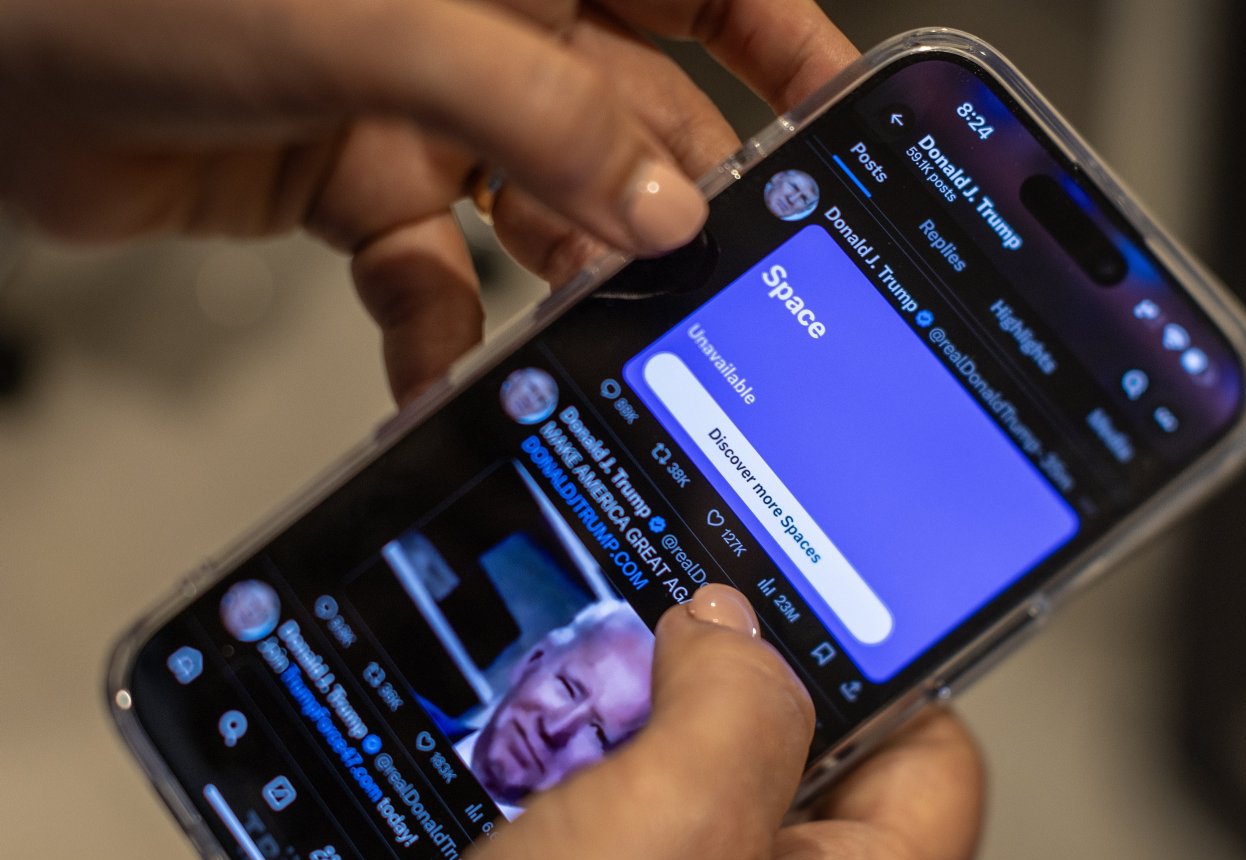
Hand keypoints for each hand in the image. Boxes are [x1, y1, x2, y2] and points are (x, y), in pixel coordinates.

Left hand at [0, 0, 856, 400]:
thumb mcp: (386, 25)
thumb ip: (543, 115)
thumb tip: (669, 210)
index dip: (780, 46)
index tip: (839, 126)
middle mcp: (492, 26)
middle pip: (635, 121)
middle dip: (679, 203)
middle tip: (727, 289)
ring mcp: (426, 109)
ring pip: (548, 211)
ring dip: (576, 285)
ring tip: (614, 349)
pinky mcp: (360, 186)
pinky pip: (437, 278)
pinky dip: (449, 341)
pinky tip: (461, 390)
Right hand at [305, 586, 984, 859]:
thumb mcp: (679, 822)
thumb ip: (740, 701)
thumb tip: (733, 628)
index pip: (933, 763)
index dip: (889, 666)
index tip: (815, 594)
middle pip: (802, 765)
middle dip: (728, 685)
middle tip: (665, 628)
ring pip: (687, 791)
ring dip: (633, 729)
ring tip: (575, 690)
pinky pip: (606, 833)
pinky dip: (571, 781)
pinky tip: (519, 755)